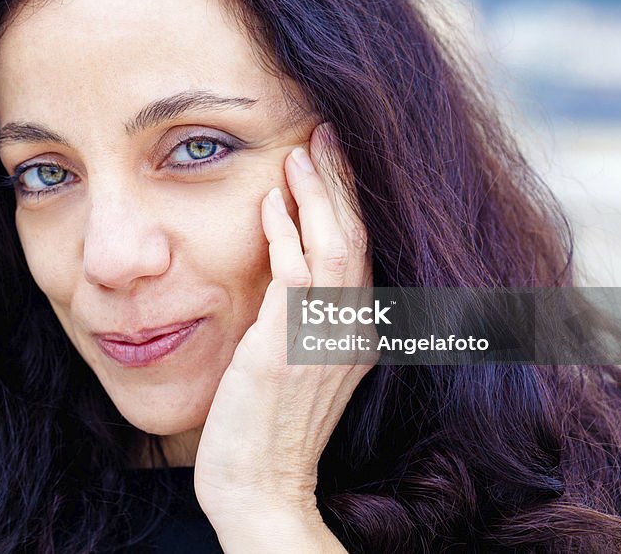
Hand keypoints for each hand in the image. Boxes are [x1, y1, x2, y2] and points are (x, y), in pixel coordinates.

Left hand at [194, 123, 375, 547]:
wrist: (259, 487)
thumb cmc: (269, 429)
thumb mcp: (301, 368)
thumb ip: (304, 320)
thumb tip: (290, 271)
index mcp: (359, 336)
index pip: (361, 251)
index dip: (349, 201)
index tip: (333, 159)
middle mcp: (353, 332)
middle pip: (356, 237)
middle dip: (341, 181)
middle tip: (324, 132)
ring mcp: (324, 339)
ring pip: (334, 245)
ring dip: (317, 194)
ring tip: (302, 150)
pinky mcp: (287, 347)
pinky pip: (294, 274)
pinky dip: (284, 233)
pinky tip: (270, 203)